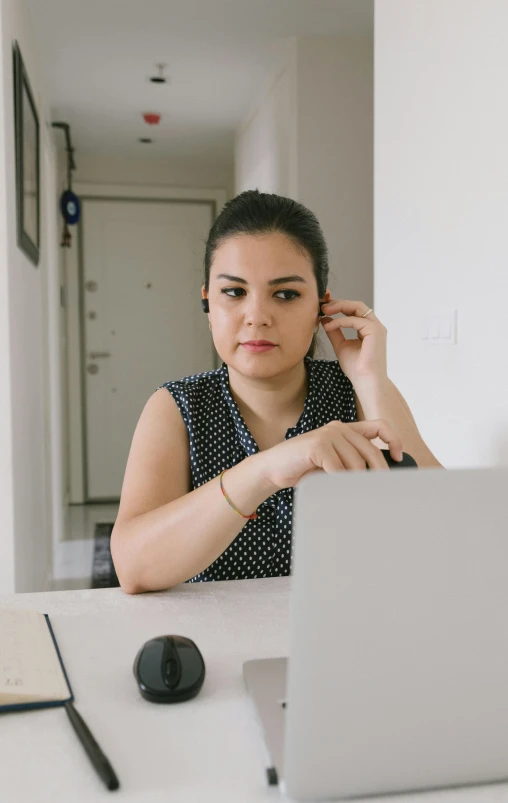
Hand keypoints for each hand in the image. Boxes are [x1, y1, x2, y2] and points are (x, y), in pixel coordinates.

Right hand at [258, 420, 402, 491]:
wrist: (273, 469)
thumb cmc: (304, 469)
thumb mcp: (334, 463)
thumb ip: (352, 463)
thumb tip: (379, 477)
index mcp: (345, 429)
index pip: (379, 426)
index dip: (393, 439)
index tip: (397, 457)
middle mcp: (338, 427)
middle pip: (370, 451)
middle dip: (377, 472)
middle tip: (377, 489)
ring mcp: (328, 434)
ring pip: (355, 463)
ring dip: (351, 481)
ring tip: (344, 489)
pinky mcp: (317, 445)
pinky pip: (337, 468)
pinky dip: (336, 481)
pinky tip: (330, 485)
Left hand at [320, 299, 387, 384]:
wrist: (365, 381)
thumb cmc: (356, 368)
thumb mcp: (341, 346)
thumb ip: (335, 332)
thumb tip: (325, 319)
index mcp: (369, 329)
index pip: (354, 311)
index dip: (339, 307)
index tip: (323, 309)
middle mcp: (375, 326)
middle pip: (357, 305)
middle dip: (338, 303)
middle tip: (322, 306)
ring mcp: (377, 327)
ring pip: (357, 308)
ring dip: (339, 307)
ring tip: (324, 312)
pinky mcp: (375, 331)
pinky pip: (355, 320)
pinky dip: (340, 321)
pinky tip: (329, 326)